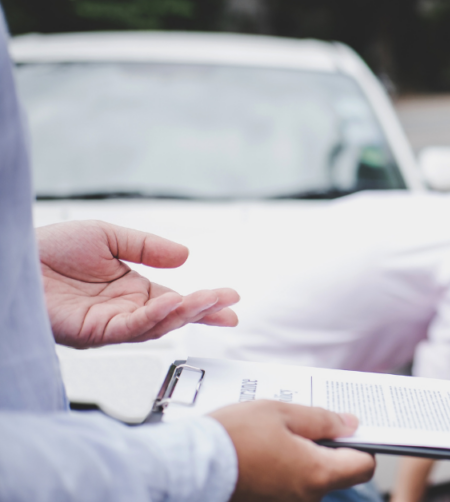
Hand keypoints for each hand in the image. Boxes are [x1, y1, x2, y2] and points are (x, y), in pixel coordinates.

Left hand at [37, 220, 239, 348]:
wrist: (12, 256)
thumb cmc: (48, 249)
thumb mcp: (108, 237)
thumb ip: (147, 247)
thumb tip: (185, 256)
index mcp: (130, 291)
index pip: (176, 301)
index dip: (204, 301)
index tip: (230, 299)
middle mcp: (123, 312)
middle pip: (173, 318)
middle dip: (204, 312)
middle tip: (230, 307)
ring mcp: (109, 325)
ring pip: (157, 326)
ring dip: (186, 314)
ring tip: (210, 301)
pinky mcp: (93, 333)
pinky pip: (130, 329)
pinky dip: (154, 318)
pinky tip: (172, 305)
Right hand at [211, 401, 376, 501]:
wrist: (188, 466)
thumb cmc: (233, 438)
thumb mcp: (283, 413)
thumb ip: (322, 419)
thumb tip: (350, 424)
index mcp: (317, 474)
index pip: (365, 466)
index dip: (365, 444)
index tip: (353, 428)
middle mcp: (306, 497)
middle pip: (337, 472)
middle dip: (329, 447)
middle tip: (309, 422)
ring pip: (311, 477)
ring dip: (304, 456)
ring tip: (279, 432)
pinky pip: (289, 484)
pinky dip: (285, 468)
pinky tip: (267, 449)